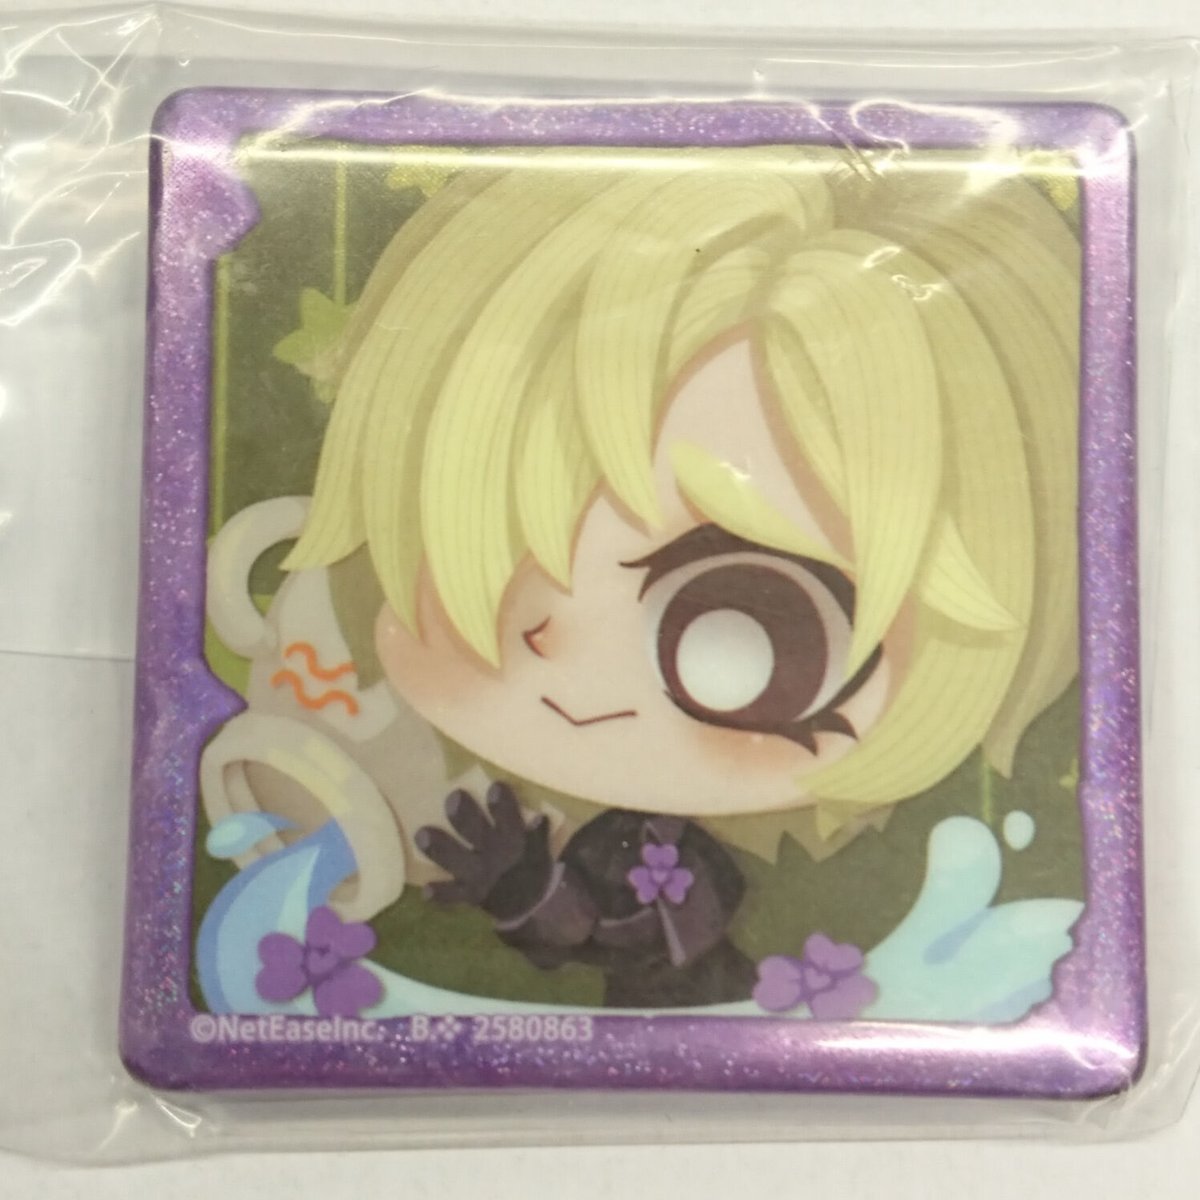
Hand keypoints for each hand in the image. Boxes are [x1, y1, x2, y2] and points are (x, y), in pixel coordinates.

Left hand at [416, 783, 552, 919]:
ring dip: (440, 848)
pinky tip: (426, 890)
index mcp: (515, 843)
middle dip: (465, 817)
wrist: (529, 908)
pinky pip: (452, 895)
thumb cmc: (532, 868)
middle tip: (453, 799)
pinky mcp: (469, 894)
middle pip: (477, 834)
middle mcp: (495, 858)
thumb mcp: (540, 850)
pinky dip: (441, 893)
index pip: (510, 820)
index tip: (496, 786)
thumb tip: (539, 817)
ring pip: (457, 860)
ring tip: (422, 834)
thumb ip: (537, 834)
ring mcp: (480, 877)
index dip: (504, 805)